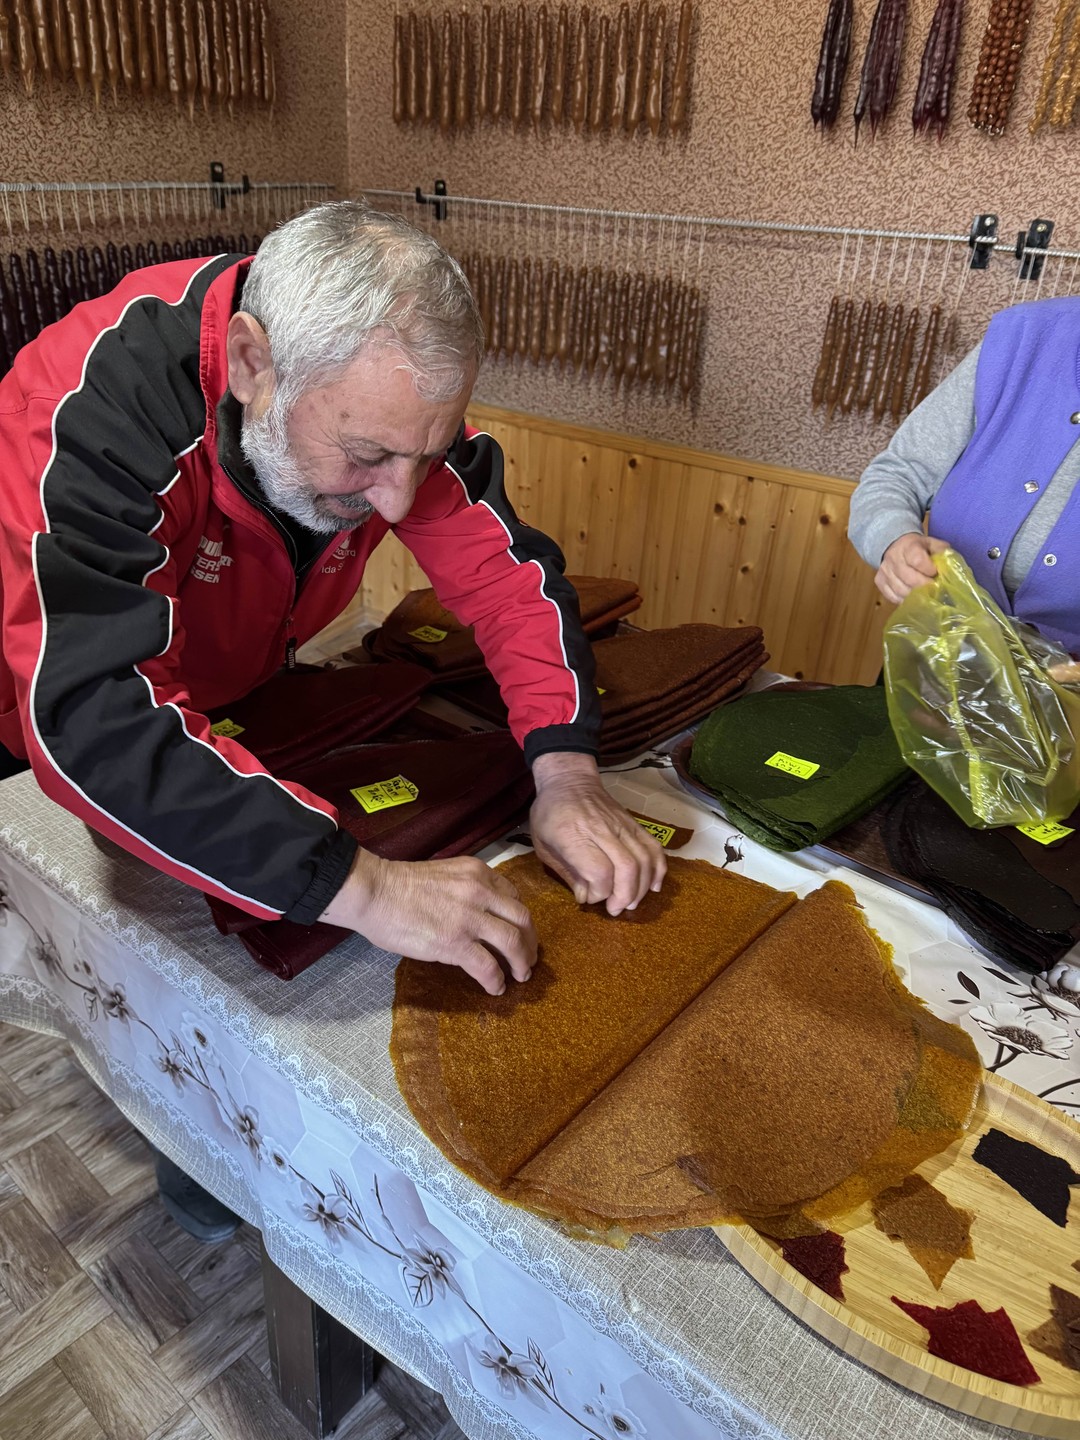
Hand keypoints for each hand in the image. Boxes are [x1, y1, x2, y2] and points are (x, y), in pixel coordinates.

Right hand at [319, 851, 535, 995]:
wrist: (374, 892)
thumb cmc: (398, 884)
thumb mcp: (445, 875)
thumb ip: (466, 890)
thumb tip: (477, 915)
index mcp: (477, 873)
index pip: (513, 896)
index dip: (520, 919)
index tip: (519, 932)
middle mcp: (481, 892)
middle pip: (522, 919)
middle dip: (530, 941)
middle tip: (528, 957)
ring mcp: (470, 918)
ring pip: (513, 942)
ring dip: (521, 962)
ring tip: (520, 975)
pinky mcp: (456, 943)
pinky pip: (488, 966)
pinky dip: (496, 980)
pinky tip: (495, 988)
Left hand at [529, 752, 666, 914]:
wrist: (569, 780)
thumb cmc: (550, 814)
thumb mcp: (543, 846)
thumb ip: (566, 873)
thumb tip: (587, 897)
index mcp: (573, 835)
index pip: (599, 872)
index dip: (600, 893)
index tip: (590, 898)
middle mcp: (601, 829)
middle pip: (627, 868)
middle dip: (624, 896)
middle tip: (616, 909)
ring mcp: (621, 824)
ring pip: (644, 859)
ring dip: (642, 887)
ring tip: (631, 902)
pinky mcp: (634, 823)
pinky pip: (653, 847)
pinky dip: (658, 868)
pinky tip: (653, 886)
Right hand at [875, 533, 949, 604]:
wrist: (894, 544)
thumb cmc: (918, 547)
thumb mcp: (932, 544)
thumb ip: (942, 553)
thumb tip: (950, 569)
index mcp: (908, 546)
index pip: (917, 560)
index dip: (929, 570)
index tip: (936, 573)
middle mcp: (894, 558)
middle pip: (910, 579)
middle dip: (925, 587)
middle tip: (935, 590)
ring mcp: (885, 572)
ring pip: (901, 590)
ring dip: (916, 596)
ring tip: (926, 596)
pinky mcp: (880, 582)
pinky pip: (892, 597)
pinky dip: (904, 600)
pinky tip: (913, 598)